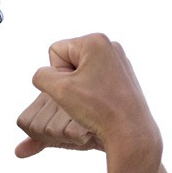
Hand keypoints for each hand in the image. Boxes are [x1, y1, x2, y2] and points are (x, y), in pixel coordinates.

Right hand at [16, 33, 160, 158]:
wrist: (129, 130)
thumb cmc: (97, 108)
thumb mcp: (60, 90)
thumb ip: (42, 77)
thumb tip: (43, 75)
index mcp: (95, 41)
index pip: (55, 51)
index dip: (57, 74)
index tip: (74, 89)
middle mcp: (109, 45)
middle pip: (68, 60)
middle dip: (68, 80)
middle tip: (82, 98)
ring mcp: (118, 61)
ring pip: (80, 72)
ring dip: (78, 88)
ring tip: (91, 103)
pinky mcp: (123, 76)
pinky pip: (94, 80)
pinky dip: (91, 93)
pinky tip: (99, 105)